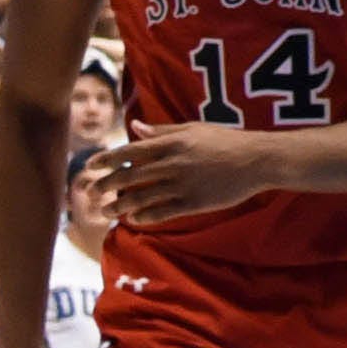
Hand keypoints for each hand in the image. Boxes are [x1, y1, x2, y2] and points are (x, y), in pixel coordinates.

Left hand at [78, 122, 282, 224]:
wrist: (256, 160)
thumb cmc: (225, 141)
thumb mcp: (194, 129)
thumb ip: (162, 132)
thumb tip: (135, 128)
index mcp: (172, 143)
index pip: (131, 152)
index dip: (108, 160)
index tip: (90, 166)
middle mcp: (173, 164)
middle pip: (130, 176)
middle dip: (106, 185)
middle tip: (90, 193)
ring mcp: (183, 184)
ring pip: (142, 197)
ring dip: (120, 205)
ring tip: (106, 211)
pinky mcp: (193, 202)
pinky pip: (162, 212)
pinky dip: (145, 216)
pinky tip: (134, 219)